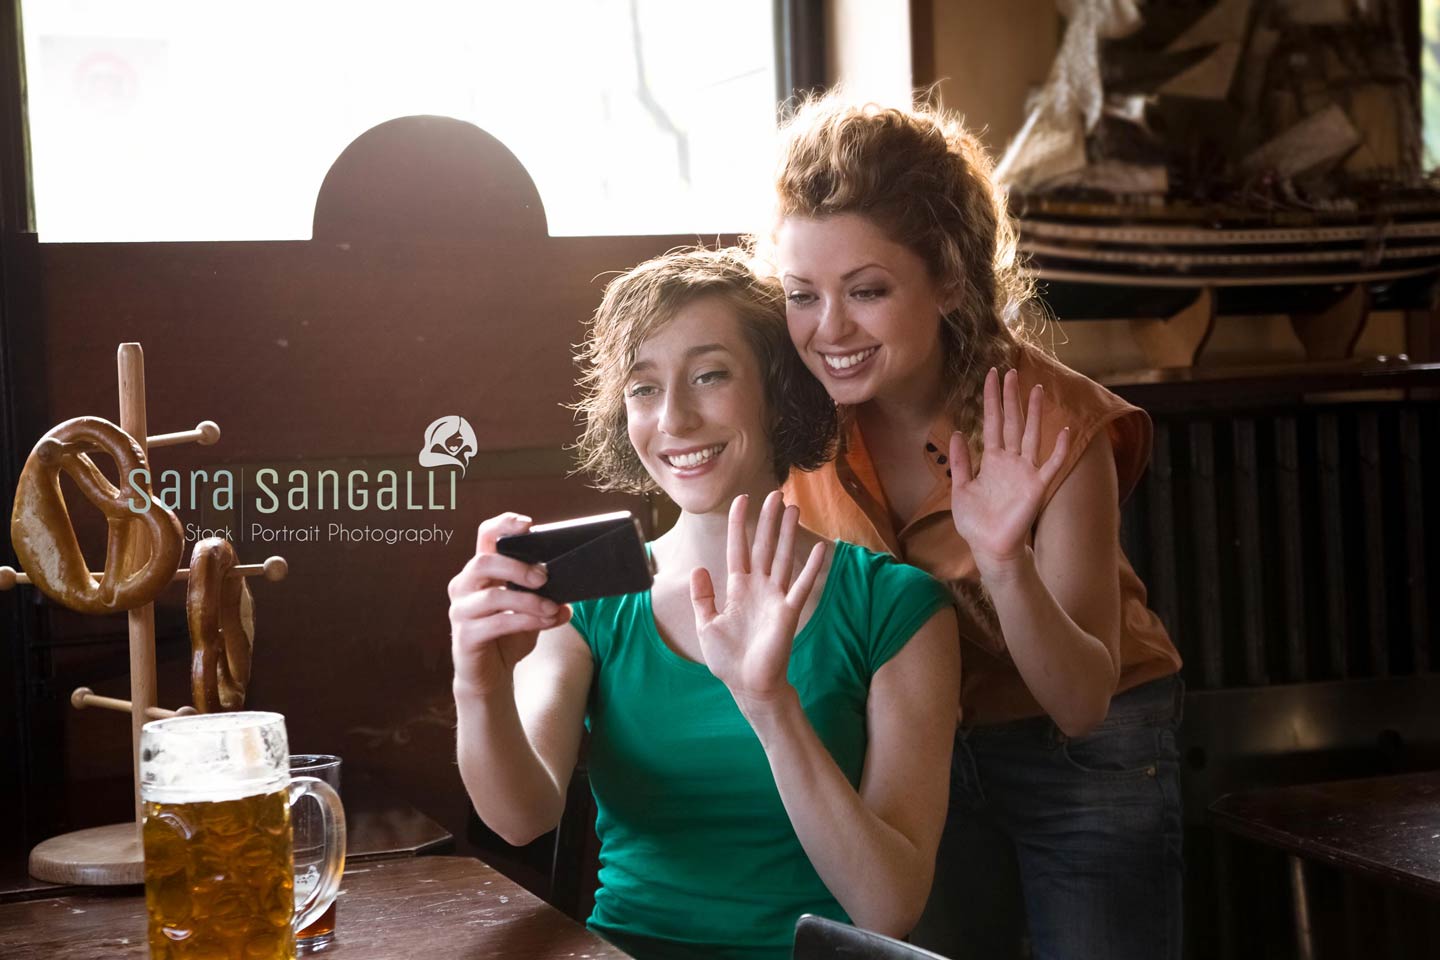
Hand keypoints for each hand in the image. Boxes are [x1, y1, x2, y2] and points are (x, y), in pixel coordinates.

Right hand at [448, 513, 569, 695]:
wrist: (489, 676)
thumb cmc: (508, 636)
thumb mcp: (532, 613)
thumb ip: (548, 600)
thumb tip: (569, 600)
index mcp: (480, 572)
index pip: (485, 537)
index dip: (503, 525)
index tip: (528, 525)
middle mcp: (463, 586)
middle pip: (484, 562)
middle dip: (517, 567)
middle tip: (545, 577)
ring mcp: (460, 611)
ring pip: (493, 596)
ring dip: (528, 600)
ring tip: (551, 607)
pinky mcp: (465, 636)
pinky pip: (497, 623)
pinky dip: (525, 621)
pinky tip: (544, 622)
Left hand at [690, 491, 825, 715]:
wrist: (748, 685)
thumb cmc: (728, 659)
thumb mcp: (706, 624)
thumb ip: (703, 597)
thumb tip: (700, 568)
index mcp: (737, 589)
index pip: (738, 549)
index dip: (739, 524)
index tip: (741, 500)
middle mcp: (758, 588)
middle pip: (764, 546)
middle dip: (768, 520)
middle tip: (774, 494)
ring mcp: (775, 598)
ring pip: (783, 558)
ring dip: (788, 534)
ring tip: (793, 509)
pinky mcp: (788, 612)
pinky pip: (802, 585)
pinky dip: (811, 567)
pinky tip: (821, 548)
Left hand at [949, 368, 1069, 577]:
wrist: (990, 547)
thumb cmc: (976, 521)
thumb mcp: (960, 488)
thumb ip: (960, 462)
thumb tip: (957, 433)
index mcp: (991, 460)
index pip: (991, 423)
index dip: (990, 400)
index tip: (990, 376)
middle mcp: (1010, 460)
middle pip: (1011, 422)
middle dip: (1010, 397)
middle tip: (1010, 371)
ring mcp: (1025, 471)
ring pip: (1030, 435)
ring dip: (1033, 413)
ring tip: (1035, 389)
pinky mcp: (1037, 486)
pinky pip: (1051, 464)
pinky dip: (1058, 449)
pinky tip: (1063, 430)